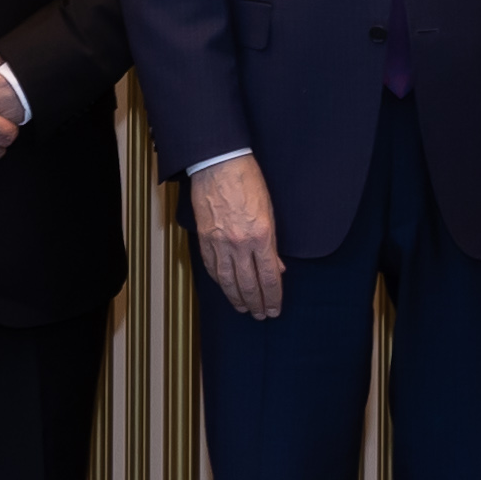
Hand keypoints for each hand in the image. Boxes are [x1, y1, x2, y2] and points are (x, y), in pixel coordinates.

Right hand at [189, 156, 285, 318]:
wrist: (218, 164)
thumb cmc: (248, 181)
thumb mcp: (270, 211)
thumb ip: (272, 244)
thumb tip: (276, 268)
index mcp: (261, 236)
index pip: (269, 277)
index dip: (273, 297)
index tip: (275, 309)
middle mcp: (239, 244)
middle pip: (249, 284)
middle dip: (257, 303)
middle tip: (261, 315)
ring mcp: (219, 243)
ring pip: (228, 281)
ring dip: (237, 298)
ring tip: (244, 309)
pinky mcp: (204, 238)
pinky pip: (212, 267)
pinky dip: (219, 281)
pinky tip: (225, 288)